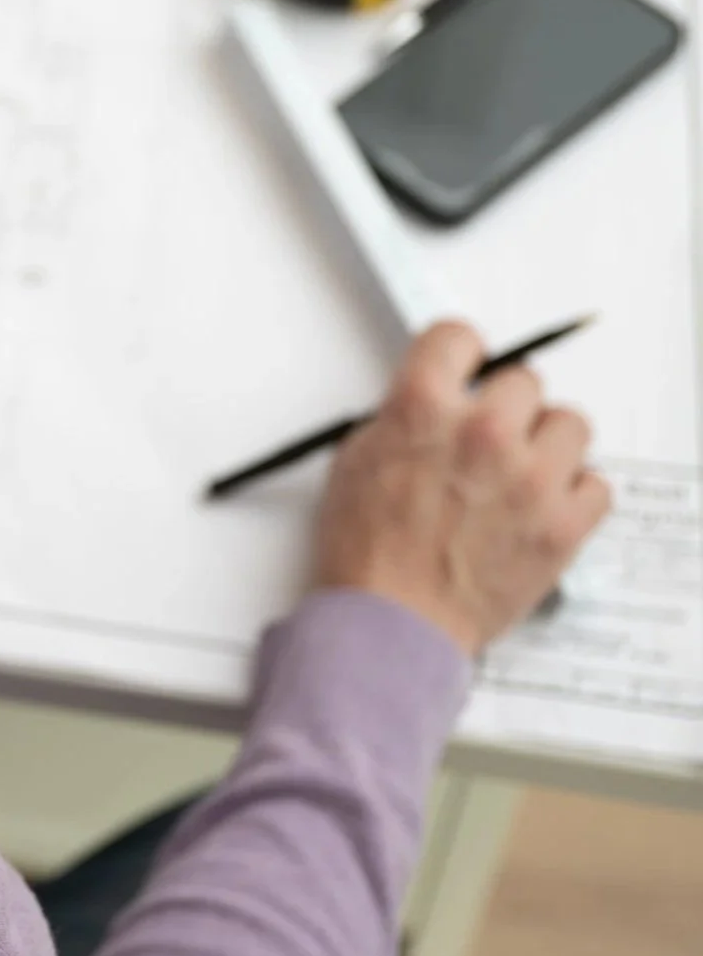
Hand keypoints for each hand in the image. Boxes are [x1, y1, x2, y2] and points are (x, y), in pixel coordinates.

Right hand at [312, 320, 611, 655]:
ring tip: (520, 470)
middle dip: (504, 403)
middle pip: (524, 380)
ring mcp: (529, 479)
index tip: (464, 368)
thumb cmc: (366, 549)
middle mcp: (482, 433)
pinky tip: (542, 503)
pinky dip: (575, 491)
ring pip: (570, 424)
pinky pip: (597, 483)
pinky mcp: (562, 524)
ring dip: (545, 442)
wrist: (391, 620)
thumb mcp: (358, 457)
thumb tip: (440, 403)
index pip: (459, 336)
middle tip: (488, 432)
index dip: (459, 353)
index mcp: (422, 408)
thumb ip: (405, 417)